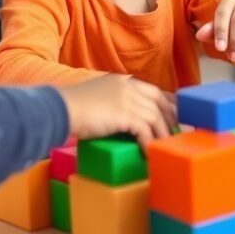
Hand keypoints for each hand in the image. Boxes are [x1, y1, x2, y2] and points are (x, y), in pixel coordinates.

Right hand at [58, 74, 175, 147]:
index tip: (173, 117)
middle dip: (170, 119)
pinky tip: (148, 152)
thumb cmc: (72, 107)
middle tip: (175, 134)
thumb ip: (113, 102)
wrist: (59, 109)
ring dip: (162, 134)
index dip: (166, 105)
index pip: (153, 91)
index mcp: (122, 81)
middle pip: (159, 102)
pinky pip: (145, 130)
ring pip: (155, 117)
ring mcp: (126, 99)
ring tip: (165, 148)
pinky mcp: (124, 114)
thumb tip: (123, 119)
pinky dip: (149, 142)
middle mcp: (128, 87)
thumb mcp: (97, 98)